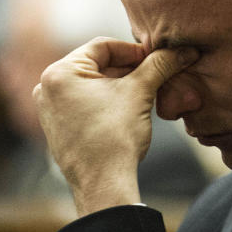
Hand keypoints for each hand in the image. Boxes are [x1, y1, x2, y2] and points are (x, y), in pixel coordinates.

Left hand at [32, 37, 198, 215]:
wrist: (103, 184)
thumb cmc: (115, 137)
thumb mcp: (140, 92)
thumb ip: (160, 65)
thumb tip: (184, 50)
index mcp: (60, 72)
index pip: (104, 46)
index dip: (136, 50)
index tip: (159, 60)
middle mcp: (47, 86)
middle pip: (97, 64)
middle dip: (130, 68)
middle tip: (157, 75)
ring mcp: (49, 108)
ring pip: (92, 83)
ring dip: (120, 84)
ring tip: (146, 93)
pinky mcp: (57, 126)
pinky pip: (85, 101)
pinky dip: (108, 100)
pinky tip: (129, 110)